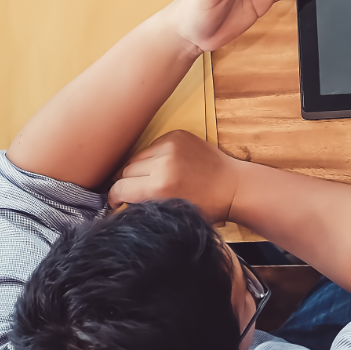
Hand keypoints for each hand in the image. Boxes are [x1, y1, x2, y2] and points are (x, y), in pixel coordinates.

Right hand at [108, 130, 244, 222]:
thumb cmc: (206, 207)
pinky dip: (154, 157)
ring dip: (140, 169)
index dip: (115, 198)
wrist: (234, 186)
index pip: (119, 188)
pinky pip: (152, 146)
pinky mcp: (177, 135)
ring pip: (137, 157)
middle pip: (125, 171)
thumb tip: (119, 204)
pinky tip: (166, 166)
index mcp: (160, 186)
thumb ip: (144, 207)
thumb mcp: (171, 215)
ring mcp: (171, 145)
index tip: (118, 203)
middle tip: (138, 193)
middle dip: (129, 184)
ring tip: (153, 179)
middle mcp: (163, 162)